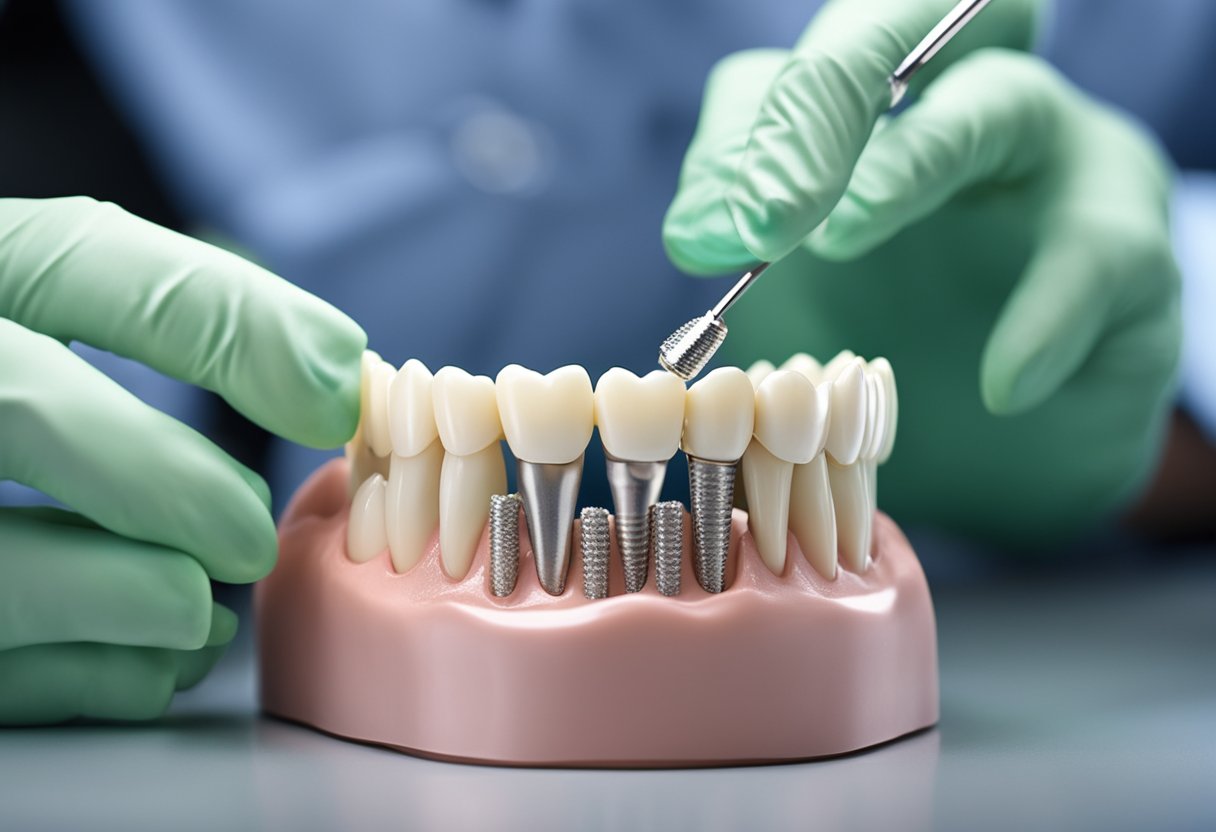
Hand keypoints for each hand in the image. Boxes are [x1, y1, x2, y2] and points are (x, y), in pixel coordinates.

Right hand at [0, 197, 364, 722]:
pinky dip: (81, 677)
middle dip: (160, 479)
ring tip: (198, 608)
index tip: (332, 390)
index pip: (71, 259)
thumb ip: (183, 311)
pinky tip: (151, 662)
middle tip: (250, 535)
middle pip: (14, 407)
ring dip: (117, 595)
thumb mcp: (44, 298)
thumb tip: (335, 372)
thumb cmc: (0, 372)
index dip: (216, 319)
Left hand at [663, 0, 1180, 545]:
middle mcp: (955, 113)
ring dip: (910, 166)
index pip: (787, 83)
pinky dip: (1045, 318)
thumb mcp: (803, 314)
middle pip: (891, 40)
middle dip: (816, 109)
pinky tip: (1002, 384)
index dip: (736, 144)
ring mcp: (1053, 165)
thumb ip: (755, 264)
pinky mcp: (1131, 250)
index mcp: (862, 132)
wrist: (1002, 458)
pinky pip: (1096, 258)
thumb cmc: (893, 368)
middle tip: (765, 214)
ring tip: (842, 237)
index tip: (698, 239)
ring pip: (997, 107)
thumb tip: (695, 231)